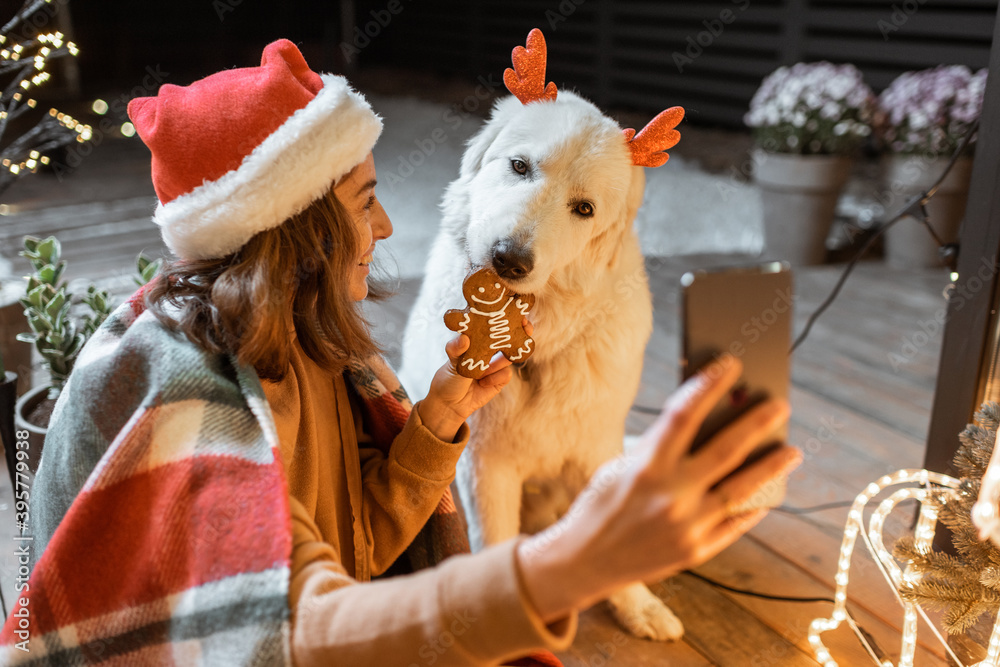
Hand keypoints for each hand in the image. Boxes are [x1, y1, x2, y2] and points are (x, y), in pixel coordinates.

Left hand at [417, 318, 533, 441]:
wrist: (450, 405)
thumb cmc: (447, 378)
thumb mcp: (451, 361)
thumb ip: (457, 350)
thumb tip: (463, 338)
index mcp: (476, 339)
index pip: (494, 324)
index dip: (506, 316)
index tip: (516, 310)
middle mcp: (489, 349)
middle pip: (510, 336)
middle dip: (520, 331)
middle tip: (526, 327)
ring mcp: (496, 364)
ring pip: (509, 356)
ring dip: (502, 360)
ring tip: (486, 368)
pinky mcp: (500, 379)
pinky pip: (507, 374)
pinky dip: (495, 378)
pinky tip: (482, 383)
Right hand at [516, 354, 800, 622]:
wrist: (583, 562)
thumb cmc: (600, 504)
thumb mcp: (619, 467)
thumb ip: (658, 446)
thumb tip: (703, 420)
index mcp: (644, 467)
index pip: (683, 415)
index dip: (708, 386)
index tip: (730, 365)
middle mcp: (669, 496)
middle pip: (725, 450)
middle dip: (756, 424)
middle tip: (780, 405)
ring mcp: (687, 526)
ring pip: (742, 489)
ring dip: (771, 467)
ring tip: (792, 451)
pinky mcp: (696, 551)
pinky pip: (736, 524)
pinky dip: (755, 505)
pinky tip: (771, 491)